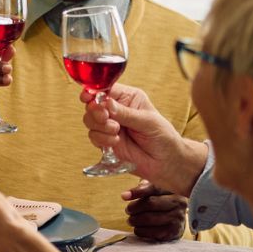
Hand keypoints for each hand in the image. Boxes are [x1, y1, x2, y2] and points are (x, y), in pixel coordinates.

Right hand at [81, 83, 206, 194]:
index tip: (88, 97)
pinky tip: (116, 141)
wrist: (164, 162)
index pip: (105, 89)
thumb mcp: (147, 121)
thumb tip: (106, 103)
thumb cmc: (162, 137)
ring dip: (100, 127)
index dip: (94, 92)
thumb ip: (126, 113)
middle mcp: (116, 110)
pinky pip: (93, 136)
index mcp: (128, 98)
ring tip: (116, 131)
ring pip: (89, 120)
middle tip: (106, 118)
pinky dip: (102, 139)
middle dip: (96, 112)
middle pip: (92, 104)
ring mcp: (109, 125)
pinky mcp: (105, 140)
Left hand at [123, 180, 186, 241]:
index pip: (153, 188)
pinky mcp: (173, 231)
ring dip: (135, 220)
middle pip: (150, 203)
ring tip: (131, 220)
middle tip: (128, 210)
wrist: (177, 220)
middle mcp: (178, 203)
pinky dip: (140, 230)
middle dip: (134, 207)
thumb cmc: (162, 203)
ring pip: (149, 218)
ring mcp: (177, 218)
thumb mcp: (154, 191)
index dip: (137, 192)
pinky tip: (138, 228)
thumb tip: (125, 195)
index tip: (124, 196)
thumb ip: (142, 189)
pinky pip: (152, 232)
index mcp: (173, 189)